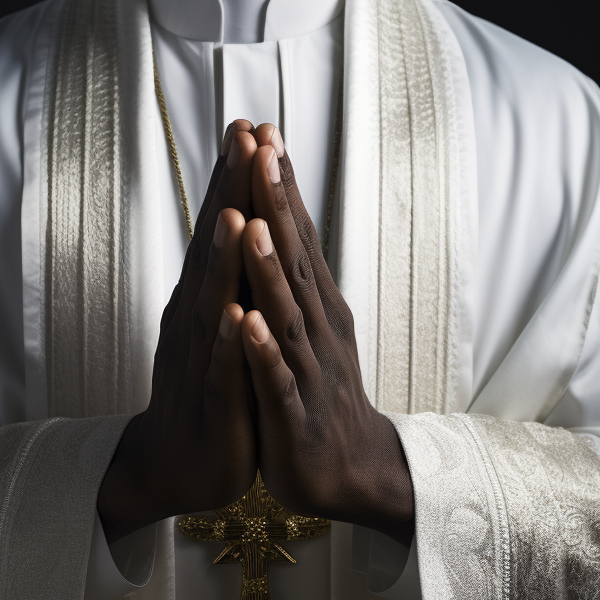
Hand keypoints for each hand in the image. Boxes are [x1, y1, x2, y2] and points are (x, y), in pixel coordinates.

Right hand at [97, 121, 257, 543]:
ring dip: (223, 260)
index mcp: (206, 297)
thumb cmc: (207, 386)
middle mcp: (197, 318)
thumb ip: (226, 275)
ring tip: (235, 215)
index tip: (251, 127)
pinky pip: (221, 373)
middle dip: (229, 194)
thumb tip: (240, 217)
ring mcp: (202, 361)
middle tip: (242, 138)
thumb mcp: (219, 321)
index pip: (222, 229)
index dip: (235, 180)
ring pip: (213, 305)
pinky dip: (229, 344)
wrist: (179, 462)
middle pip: (213, 249)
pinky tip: (235, 317)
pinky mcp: (214, 407)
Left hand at [240, 125, 414, 545]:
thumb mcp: (311, 324)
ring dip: (270, 269)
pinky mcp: (295, 415)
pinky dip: (263, 353)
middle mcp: (315, 326)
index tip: (261, 131)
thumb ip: (297, 275)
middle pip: (294, 258)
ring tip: (254, 225)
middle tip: (262, 147)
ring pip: (287, 313)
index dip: (279, 185)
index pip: (296, 235)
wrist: (350, 468)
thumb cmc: (320, 388)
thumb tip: (283, 218)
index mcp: (314, 304)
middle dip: (276, 203)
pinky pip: (277, 381)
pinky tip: (249, 325)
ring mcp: (308, 370)